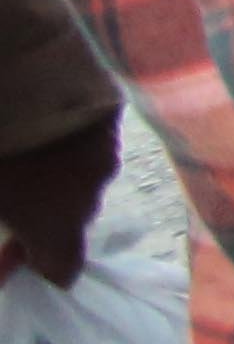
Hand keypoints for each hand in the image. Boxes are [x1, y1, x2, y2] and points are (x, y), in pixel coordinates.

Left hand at [0, 111, 115, 281]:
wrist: (26, 74)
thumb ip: (3, 225)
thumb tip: (6, 244)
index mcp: (55, 225)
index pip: (64, 269)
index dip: (44, 264)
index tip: (22, 252)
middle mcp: (92, 193)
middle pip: (77, 214)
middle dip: (52, 206)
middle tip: (19, 185)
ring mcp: (108, 149)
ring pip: (89, 170)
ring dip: (66, 166)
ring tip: (34, 141)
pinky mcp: (113, 110)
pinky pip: (96, 133)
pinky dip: (77, 130)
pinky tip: (50, 110)